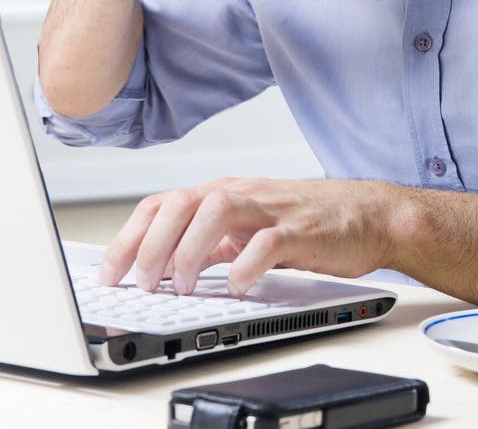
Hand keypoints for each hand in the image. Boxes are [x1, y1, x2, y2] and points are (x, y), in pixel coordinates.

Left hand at [99, 178, 396, 295]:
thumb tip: (166, 268)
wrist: (367, 215)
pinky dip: (244, 265)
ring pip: (215, 211)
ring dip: (188, 250)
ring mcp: (270, 209)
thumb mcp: (248, 227)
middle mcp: (242, 194)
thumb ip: (211, 242)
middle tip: (142, 283)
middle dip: (151, 244)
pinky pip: (266, 242)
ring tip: (180, 286)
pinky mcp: (300, 230)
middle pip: (181, 202)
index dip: (130, 236)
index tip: (110, 272)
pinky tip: (235, 285)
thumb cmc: (306, 222)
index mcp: (224, 192)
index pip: (163, 203)